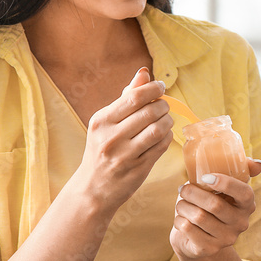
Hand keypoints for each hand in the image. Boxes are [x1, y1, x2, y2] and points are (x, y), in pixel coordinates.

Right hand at [71, 68, 172, 213]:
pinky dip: (167, 137)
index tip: (160, 87)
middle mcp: (111, 137)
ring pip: (158, 129)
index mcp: (101, 121)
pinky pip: (161, 146)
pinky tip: (164, 135)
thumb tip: (145, 74)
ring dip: (168, 121)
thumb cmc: (102, 149)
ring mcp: (125, 155)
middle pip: (149, 112)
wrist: (93, 187)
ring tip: (165, 120)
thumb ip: (126, 98)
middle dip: (163, 105)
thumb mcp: (106, 123)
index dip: (153, 89)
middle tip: (164, 106)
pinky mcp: (138, 169)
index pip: (134, 97)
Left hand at [170, 159, 260, 259]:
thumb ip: (240, 170)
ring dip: (183, 206)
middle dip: (192, 192)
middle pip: (215, 205)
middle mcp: (241, 223)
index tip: (205, 177)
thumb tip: (257, 164)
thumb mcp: (224, 187)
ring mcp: (226, 238)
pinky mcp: (209, 249)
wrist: (197, 239)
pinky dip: (179, 220)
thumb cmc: (210, 204)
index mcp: (247, 205)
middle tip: (183, 189)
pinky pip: (188, 229)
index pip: (245, 193)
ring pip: (198, 216)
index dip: (225, 183)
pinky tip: (181, 219)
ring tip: (181, 203)